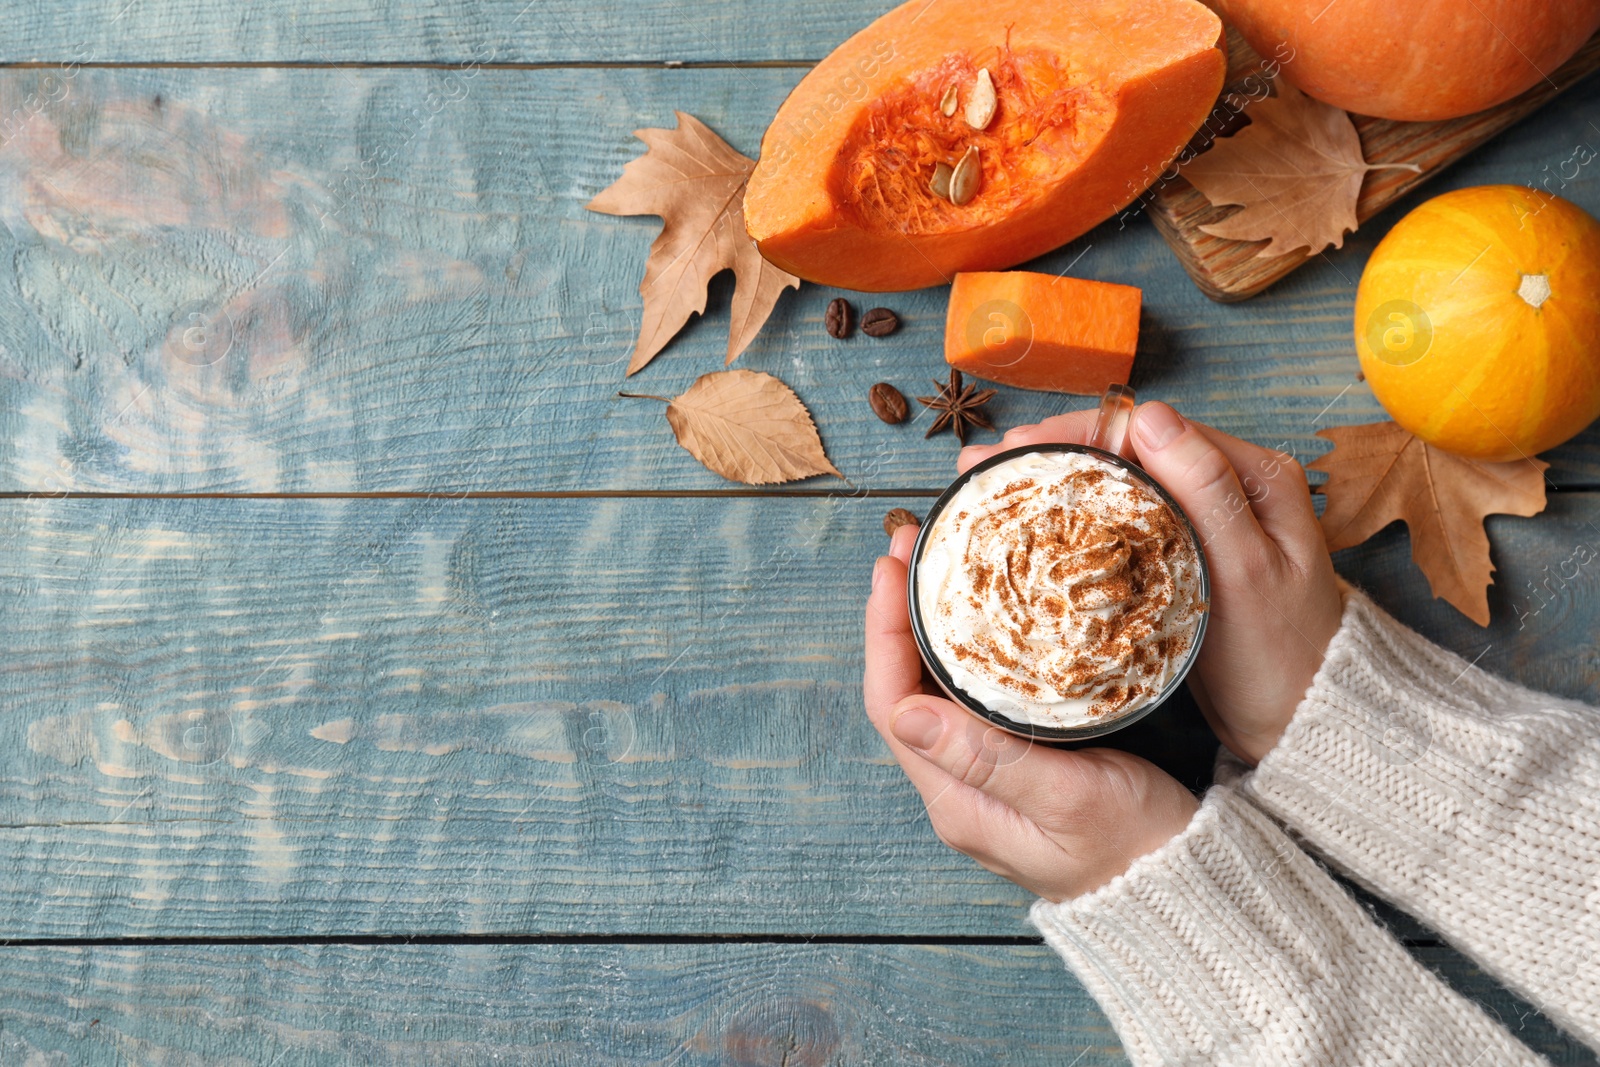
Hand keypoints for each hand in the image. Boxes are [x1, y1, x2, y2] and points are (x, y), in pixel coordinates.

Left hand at [865, 511, 1199, 902]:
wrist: (1186, 885)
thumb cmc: (1139, 847)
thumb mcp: (1071, 799)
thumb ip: (990, 759)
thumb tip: (906, 716)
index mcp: (958, 801)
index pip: (892, 703)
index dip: (882, 630)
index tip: (892, 568)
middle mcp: (958, 789)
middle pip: (904, 688)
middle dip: (899, 613)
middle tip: (913, 544)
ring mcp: (984, 778)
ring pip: (934, 688)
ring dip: (928, 624)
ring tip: (939, 562)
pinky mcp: (1015, 765)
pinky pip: (970, 696)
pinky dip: (966, 645)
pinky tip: (983, 612)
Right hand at [958, 401, 1342, 763]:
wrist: (1307, 723)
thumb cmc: (1285, 656)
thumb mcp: (1247, 572)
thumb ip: (1206, 491)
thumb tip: (1149, 415)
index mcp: (1253, 475)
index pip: (1152, 429)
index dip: (1077, 432)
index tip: (1016, 446)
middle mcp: (1229, 487)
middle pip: (1128, 451)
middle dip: (1053, 454)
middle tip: (983, 466)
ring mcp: (1205, 522)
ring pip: (1119, 486)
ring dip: (1056, 484)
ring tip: (989, 489)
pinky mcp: (1185, 557)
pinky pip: (1122, 524)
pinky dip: (1075, 521)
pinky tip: (1031, 529)